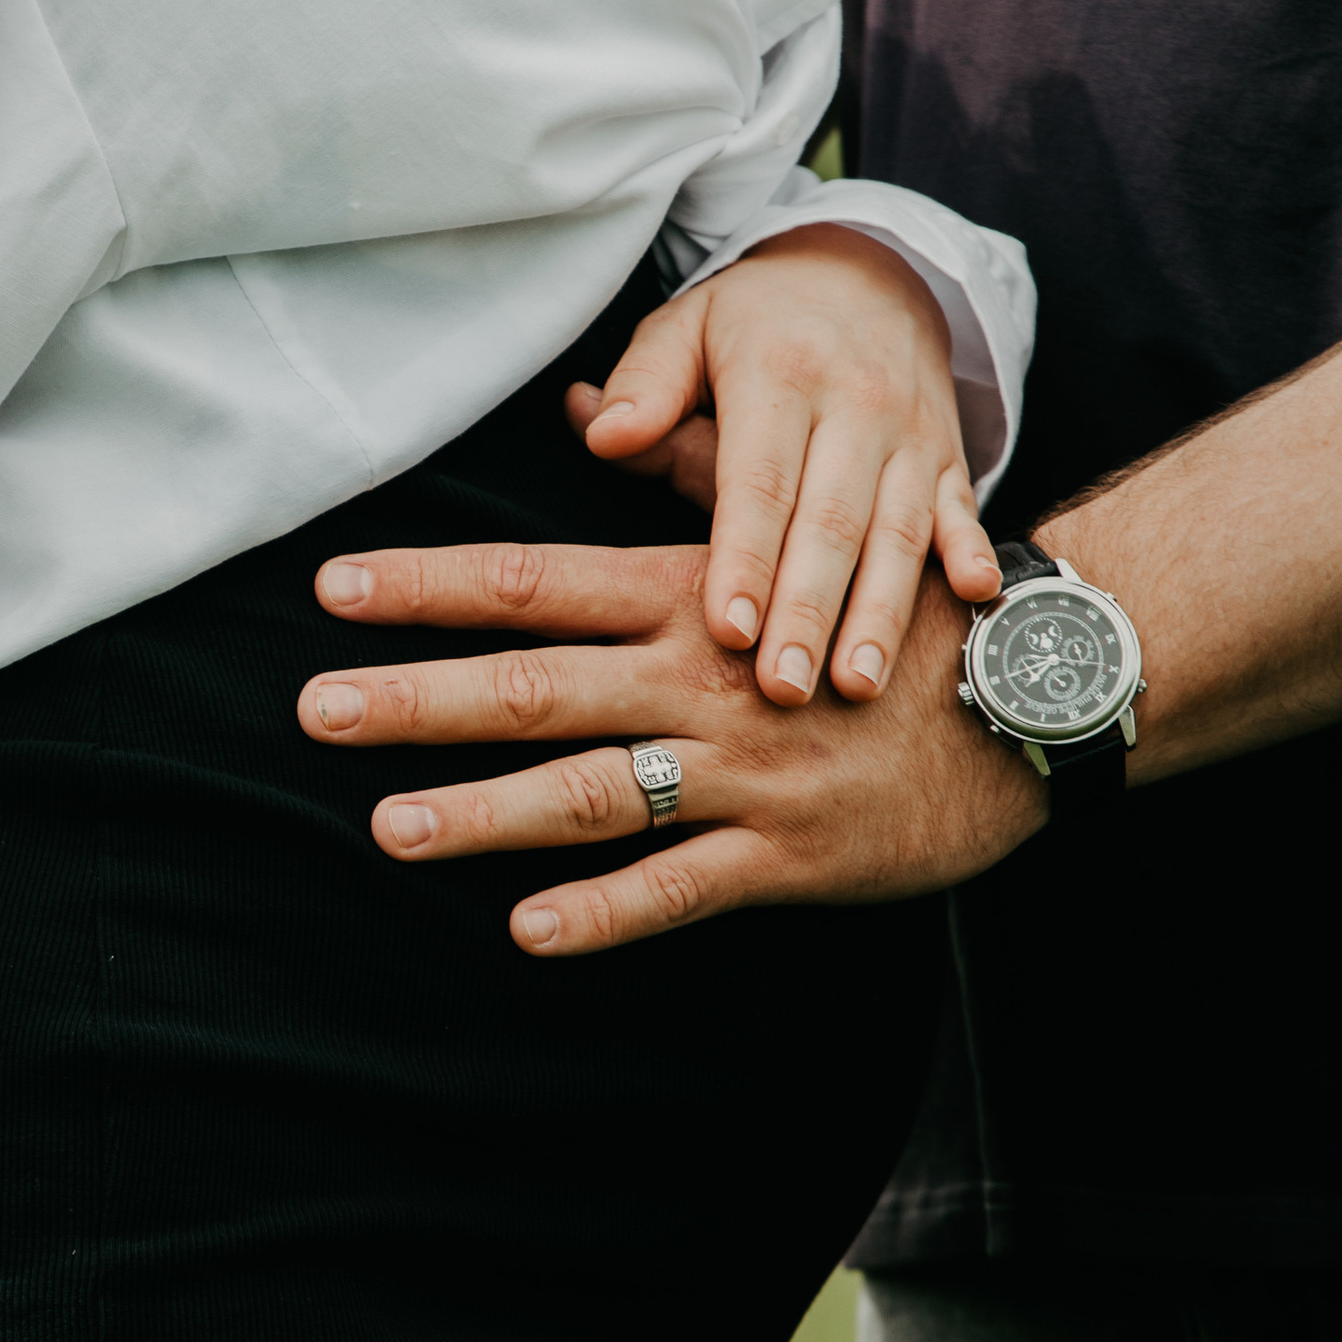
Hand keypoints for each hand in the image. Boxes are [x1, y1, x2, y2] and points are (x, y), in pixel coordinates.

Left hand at [301, 541, 1042, 950]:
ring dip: (482, 812)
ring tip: (385, 828)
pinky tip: (526, 929)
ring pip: (590, 791)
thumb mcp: (786, 536)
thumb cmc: (885, 616)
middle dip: (416, 700)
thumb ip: (682, 479)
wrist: (1028, 696)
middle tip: (313, 710)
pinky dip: (603, 910)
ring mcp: (742, 772)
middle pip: (534, 683)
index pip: (532, 582)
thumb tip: (588, 413)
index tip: (331, 590)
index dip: (427, 587)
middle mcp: (702, 679)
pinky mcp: (787, 853)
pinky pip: (680, 884)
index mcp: (691, 597)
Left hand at [571, 223, 999, 700]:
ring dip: (882, 614)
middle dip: (810, 612)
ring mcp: (911, 435)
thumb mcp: (688, 325)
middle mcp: (855, 405)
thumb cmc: (756, 321)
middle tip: (783, 691)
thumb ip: (644, 383)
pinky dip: (972, 554)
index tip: (728, 631)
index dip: (745, 559)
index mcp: (779, 375)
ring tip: (859, 686)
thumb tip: (598, 428)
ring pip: (899, 533)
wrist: (870, 270)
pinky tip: (976, 599)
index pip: (759, 481)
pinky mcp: (950, 456)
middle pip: (832, 522)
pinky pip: (964, 509)